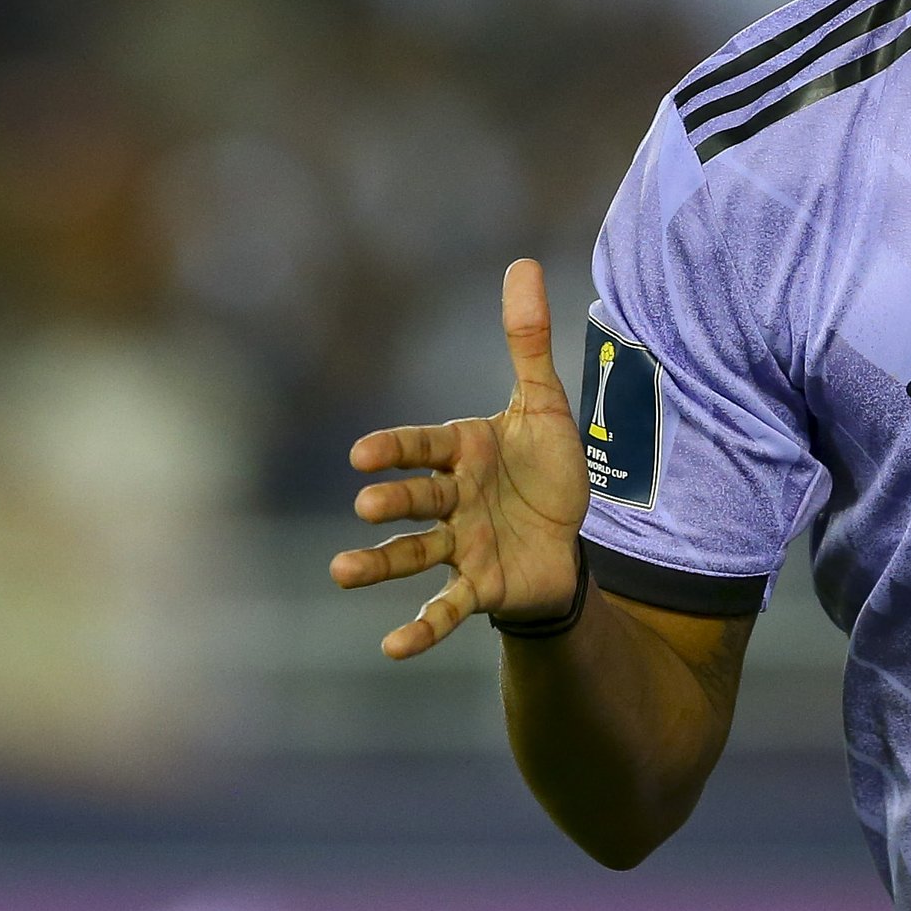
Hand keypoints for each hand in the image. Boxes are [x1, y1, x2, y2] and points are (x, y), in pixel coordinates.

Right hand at [330, 258, 590, 658]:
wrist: (569, 538)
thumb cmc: (546, 469)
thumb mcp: (544, 406)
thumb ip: (527, 342)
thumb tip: (522, 263)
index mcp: (462, 453)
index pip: (423, 447)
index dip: (397, 451)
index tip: (364, 455)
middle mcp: (452, 500)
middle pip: (416, 500)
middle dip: (393, 503)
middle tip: (367, 507)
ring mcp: (459, 546)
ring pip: (413, 554)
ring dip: (379, 565)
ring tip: (340, 573)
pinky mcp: (479, 587)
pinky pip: (446, 609)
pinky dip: (421, 629)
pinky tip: (393, 648)